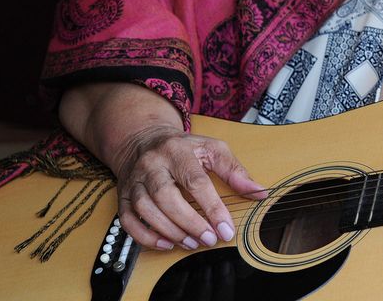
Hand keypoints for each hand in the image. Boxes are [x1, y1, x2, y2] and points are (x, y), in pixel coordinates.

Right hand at [113, 125, 265, 250]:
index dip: (212, 207)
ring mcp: (135, 180)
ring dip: (169, 230)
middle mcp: (153, 164)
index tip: (226, 228)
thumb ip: (235, 171)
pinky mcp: (124, 195)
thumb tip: (259, 192)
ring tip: (191, 242)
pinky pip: (128, 220)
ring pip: (145, 208)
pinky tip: (166, 243)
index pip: (196, 181)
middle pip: (166, 196)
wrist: (144, 140)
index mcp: (178, 151)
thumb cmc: (184, 148)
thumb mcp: (213, 149)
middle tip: (208, 239)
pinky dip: (145, 236)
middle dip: (189, 222)